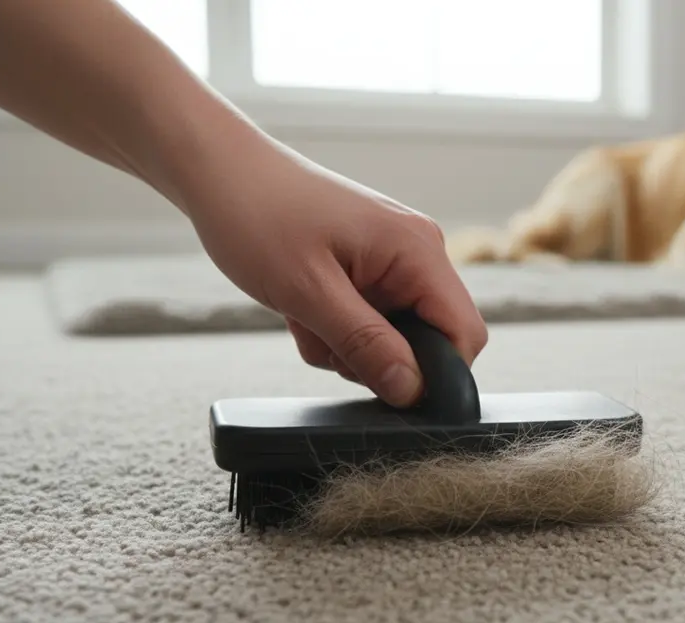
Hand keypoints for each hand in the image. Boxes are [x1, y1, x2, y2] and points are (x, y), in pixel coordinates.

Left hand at [182, 136, 487, 407]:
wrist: (219, 170)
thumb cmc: (257, 214)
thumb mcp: (308, 292)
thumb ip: (366, 344)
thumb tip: (412, 390)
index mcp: (418, 250)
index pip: (465, 333)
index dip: (436, 373)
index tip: (384, 387)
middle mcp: (419, 252)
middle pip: (430, 339)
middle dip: (379, 358)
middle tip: (325, 341)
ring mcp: (395, 259)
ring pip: (395, 336)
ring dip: (349, 345)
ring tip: (303, 317)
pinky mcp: (371, 266)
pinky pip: (371, 320)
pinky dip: (337, 328)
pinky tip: (301, 309)